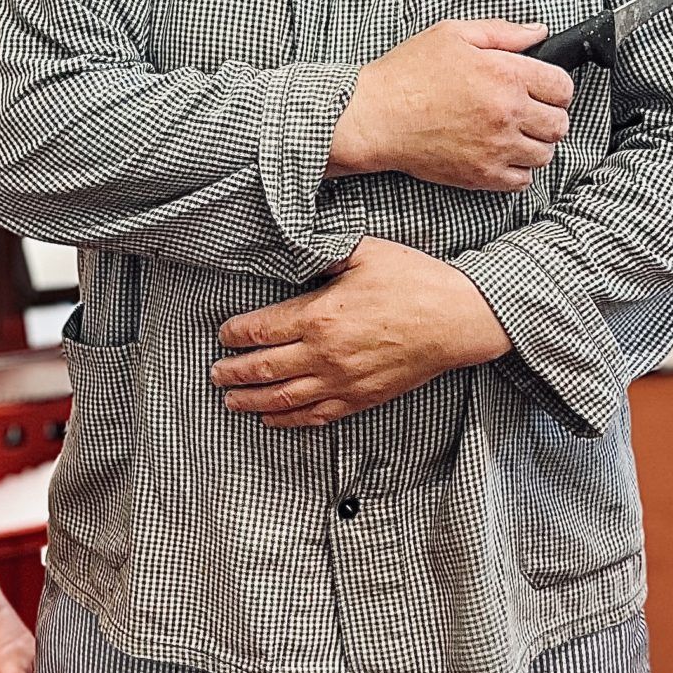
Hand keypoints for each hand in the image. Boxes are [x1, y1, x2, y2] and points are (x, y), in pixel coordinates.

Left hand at [211, 236, 511, 426]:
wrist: (457, 319)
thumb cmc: (413, 280)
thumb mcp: (363, 252)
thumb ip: (323, 255)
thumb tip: (296, 254)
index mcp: (318, 315)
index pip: (260, 330)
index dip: (234, 334)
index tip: (223, 334)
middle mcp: (323, 354)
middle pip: (262, 369)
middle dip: (231, 372)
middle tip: (215, 372)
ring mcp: (341, 382)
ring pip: (281, 399)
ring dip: (249, 401)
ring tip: (230, 399)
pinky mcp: (360, 399)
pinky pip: (314, 416)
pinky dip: (286, 420)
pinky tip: (270, 419)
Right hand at [328, 18, 572, 191]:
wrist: (373, 116)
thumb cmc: (407, 74)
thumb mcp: (452, 35)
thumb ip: (502, 32)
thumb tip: (537, 32)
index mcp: (505, 74)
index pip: (562, 87)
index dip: (556, 87)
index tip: (543, 88)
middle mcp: (507, 113)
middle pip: (559, 124)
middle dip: (549, 116)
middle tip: (529, 111)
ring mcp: (496, 148)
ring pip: (545, 154)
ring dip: (535, 143)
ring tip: (513, 133)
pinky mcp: (481, 175)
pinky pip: (522, 181)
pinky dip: (518, 170)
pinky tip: (500, 153)